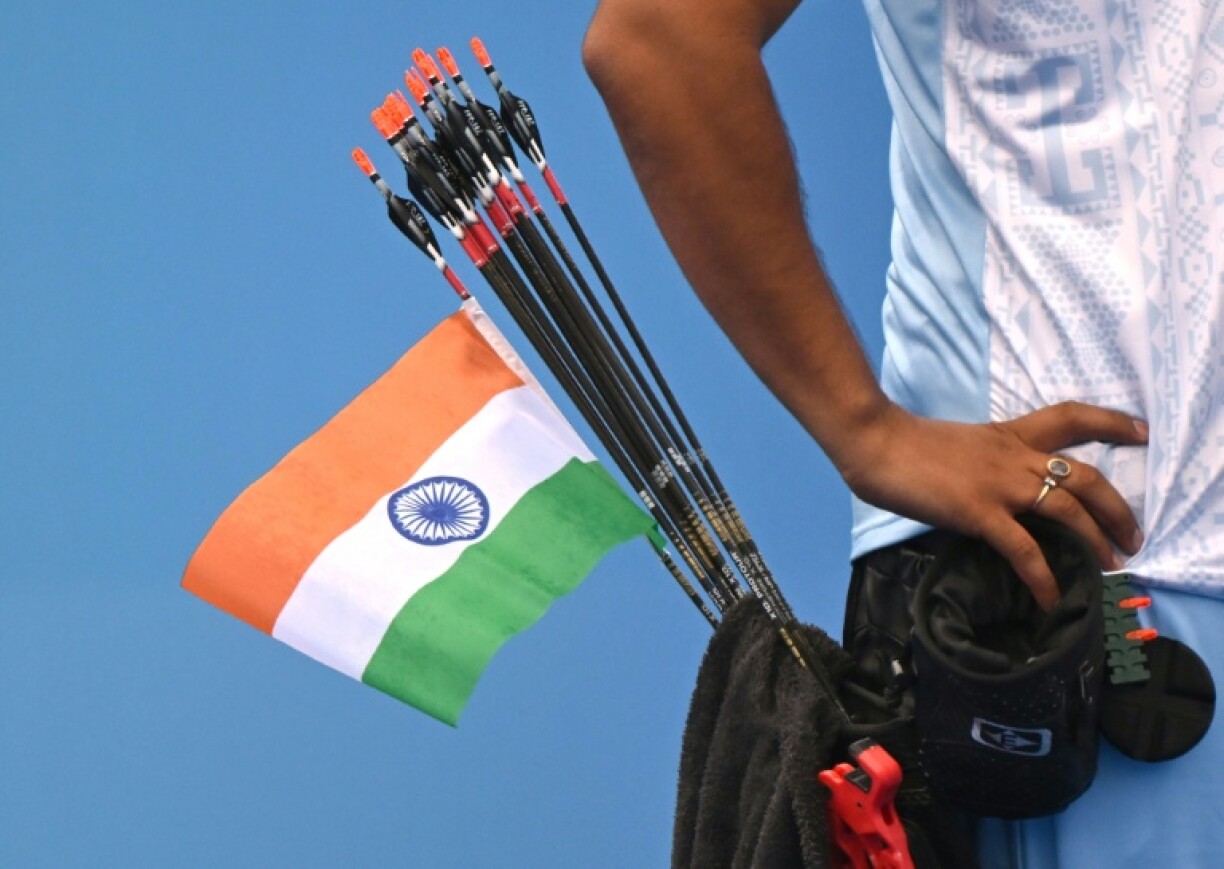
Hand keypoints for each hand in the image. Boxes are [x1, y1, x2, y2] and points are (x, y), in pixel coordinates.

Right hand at [841, 401, 1147, 610]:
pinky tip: (1050, 598)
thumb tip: (993, 490)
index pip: (1070, 418)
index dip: (1111, 423)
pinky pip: (1023, 549)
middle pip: (1086, 475)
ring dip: (1096, 540)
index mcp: (1008, 434)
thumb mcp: (959, 445)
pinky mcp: (979, 512)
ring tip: (1111, 565)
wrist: (875, 440)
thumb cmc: (904, 442)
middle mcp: (1014, 456)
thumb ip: (984, 463)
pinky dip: (1043, 577)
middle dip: (1118, 507)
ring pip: (1068, 509)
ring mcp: (999, 484)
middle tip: (1133, 536)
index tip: (1142, 432)